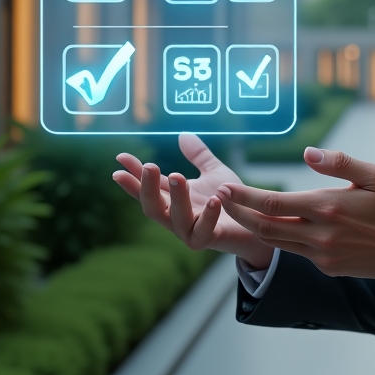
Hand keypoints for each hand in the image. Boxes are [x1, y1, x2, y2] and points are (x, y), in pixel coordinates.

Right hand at [112, 133, 273, 267]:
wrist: (254, 225)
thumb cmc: (230, 201)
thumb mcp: (214, 172)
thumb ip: (199, 156)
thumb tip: (183, 134)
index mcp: (174, 200)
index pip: (149, 187)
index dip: (133, 174)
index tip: (121, 158)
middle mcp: (176, 218)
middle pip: (152, 207)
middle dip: (146, 188)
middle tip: (149, 166)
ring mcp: (190, 231)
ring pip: (175, 219)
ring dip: (175, 197)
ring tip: (177, 176)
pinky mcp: (209, 240)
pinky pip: (203, 231)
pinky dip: (207, 215)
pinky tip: (213, 199)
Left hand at [216, 146, 374, 279]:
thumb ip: (339, 162)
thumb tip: (308, 153)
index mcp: (328, 208)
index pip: (273, 204)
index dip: (244, 197)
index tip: (225, 187)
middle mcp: (320, 236)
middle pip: (265, 227)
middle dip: (239, 213)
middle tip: (220, 198)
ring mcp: (323, 255)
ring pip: (276, 242)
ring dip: (255, 227)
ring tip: (239, 210)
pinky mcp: (328, 267)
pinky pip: (296, 252)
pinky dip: (281, 237)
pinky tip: (276, 223)